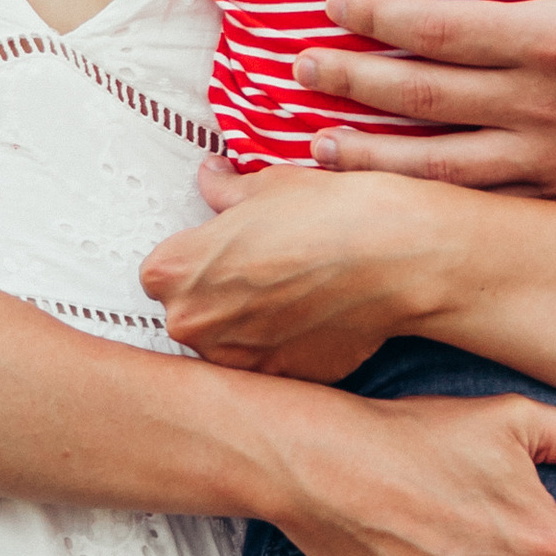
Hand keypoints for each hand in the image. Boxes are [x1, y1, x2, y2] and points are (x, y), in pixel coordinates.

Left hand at [141, 160, 471, 377]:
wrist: (394, 256)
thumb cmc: (326, 213)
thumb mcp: (266, 186)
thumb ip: (225, 190)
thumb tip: (210, 176)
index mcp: (174, 270)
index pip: (161, 271)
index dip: (197, 257)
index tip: (227, 248)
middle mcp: (192, 323)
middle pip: (189, 310)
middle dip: (217, 294)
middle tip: (263, 269)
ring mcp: (234, 359)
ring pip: (226, 342)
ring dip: (247, 324)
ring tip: (291, 293)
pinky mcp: (277, 379)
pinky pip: (267, 362)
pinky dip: (282, 345)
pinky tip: (313, 315)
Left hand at [296, 0, 555, 198]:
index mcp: (555, 41)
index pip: (441, 28)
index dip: (379, 17)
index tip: (334, 4)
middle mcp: (543, 108)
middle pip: (423, 96)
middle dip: (352, 81)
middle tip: (299, 67)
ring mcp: (552, 162)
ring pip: (438, 164)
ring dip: (371, 155)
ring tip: (316, 146)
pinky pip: (481, 200)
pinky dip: (427, 196)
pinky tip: (394, 191)